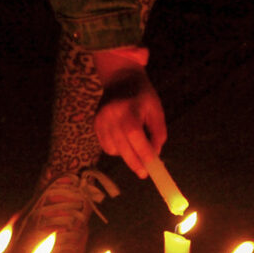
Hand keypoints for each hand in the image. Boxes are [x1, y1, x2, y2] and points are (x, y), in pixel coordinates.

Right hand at [92, 54, 165, 177]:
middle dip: (135, 163)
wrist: (120, 79)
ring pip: (114, 149)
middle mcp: (111, 115)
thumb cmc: (143, 96)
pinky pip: (106, 146)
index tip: (151, 168)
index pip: (135, 136)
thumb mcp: (156, 111)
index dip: (143, 153)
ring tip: (135, 146)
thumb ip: (158, 133)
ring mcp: (100, 120)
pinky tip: (124, 141)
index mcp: (128, 109)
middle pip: (122, 146)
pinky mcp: (95, 124)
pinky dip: (117, 149)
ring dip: (126, 154)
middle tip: (144, 174)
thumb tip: (155, 155)